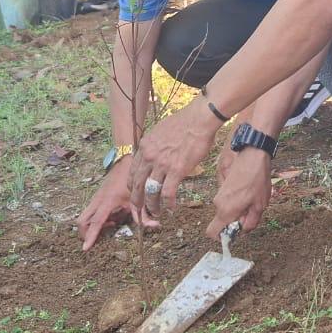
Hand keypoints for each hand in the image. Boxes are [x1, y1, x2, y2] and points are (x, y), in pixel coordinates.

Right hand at [75, 161, 158, 250]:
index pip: (96, 222)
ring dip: (92, 226)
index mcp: (107, 201)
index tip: (85, 248)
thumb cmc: (132, 180)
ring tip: (111, 225)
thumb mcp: (138, 197)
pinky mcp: (96, 198)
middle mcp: (97, 201)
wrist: (125, 162)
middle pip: (82, 221)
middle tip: (98, 238)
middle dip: (85, 233)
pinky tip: (112, 218)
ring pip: (84, 217)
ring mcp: (95, 199)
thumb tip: (155, 225)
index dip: (91, 236)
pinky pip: (90, 213)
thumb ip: (145, 214)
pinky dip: (96, 220)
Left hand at [126, 100, 221, 218]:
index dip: (133, 185)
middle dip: (137, 200)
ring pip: (150, 192)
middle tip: (140, 209)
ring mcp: (162, 164)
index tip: (136, 192)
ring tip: (156, 213)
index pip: (133, 171)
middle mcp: (149, 157)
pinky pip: (168, 192)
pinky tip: (171, 208)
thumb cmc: (185, 123)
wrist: (198, 119)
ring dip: (152, 206)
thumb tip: (157, 152)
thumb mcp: (160, 131)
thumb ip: (155, 145)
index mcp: (144, 146)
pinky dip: (168, 203)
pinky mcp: (176, 170)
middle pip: (137, 184)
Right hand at [206, 150, 271, 239]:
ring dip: (238, 210)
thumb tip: (244, 229)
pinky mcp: (222, 187)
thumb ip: (251, 222)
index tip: (236, 232)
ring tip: (252, 200)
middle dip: (236, 221)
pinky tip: (249, 192)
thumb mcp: (259, 205)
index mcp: (226, 210)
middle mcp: (218, 203)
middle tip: (251, 211)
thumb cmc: (257, 179)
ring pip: (226, 211)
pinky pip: (227, 202)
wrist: (252, 155)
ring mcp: (219, 194)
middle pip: (222, 222)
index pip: (212, 232)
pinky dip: (237, 202)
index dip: (223, 237)